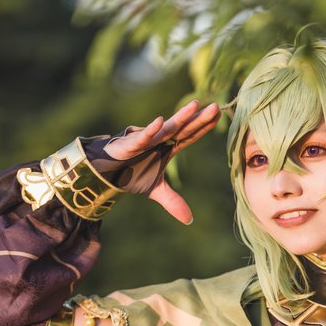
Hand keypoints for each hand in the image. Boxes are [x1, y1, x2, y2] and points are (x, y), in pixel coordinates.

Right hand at [104, 99, 220, 224]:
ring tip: (195, 105)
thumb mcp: (156, 190)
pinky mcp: (132, 143)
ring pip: (167, 128)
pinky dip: (151, 130)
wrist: (106, 172)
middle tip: (216, 107)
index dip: (203, 127)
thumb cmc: (132, 173)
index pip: (190, 136)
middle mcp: (161, 140)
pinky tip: (160, 121)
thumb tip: (189, 220)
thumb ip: (173, 202)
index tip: (219, 116)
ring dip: (181, 117)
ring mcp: (147, 140)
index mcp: (169, 148)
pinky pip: (143, 136)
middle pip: (184, 128)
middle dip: (199, 119)